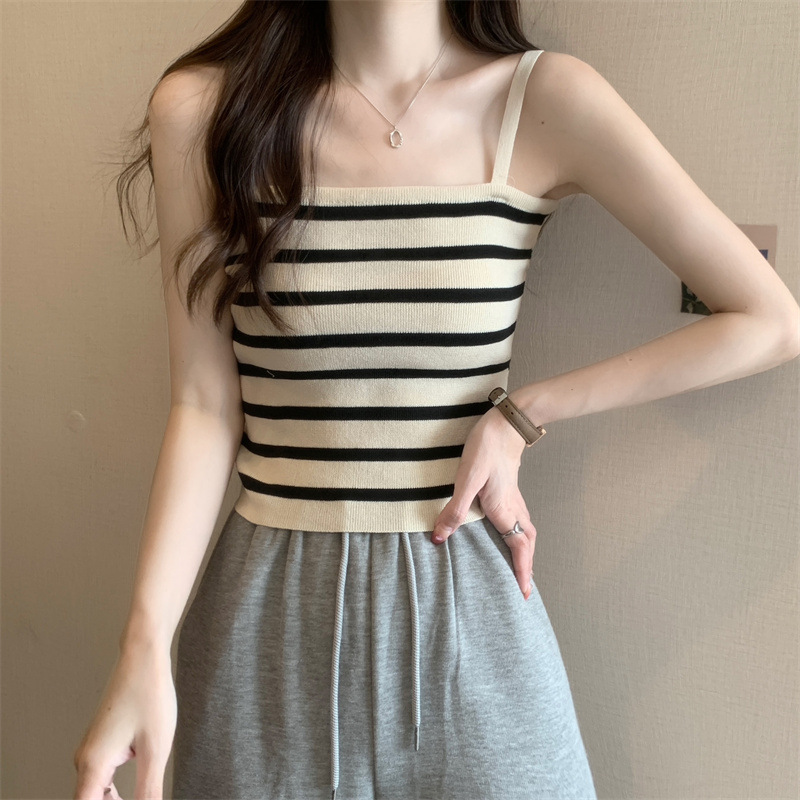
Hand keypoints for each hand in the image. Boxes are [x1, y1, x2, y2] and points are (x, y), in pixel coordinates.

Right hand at [73, 639, 175, 799]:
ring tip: (144, 796)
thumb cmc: (149, 693)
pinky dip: (115, 790)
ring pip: (96, 791)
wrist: (143, 656)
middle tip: (145, 797)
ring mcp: (92, 749)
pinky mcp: (102, 741)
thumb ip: (149, 791)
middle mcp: (86, 758)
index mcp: (94, 764)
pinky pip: (102, 777)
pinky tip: (137, 791)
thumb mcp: (156, 748)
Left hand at [431, 404, 536, 599]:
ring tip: (520, 567)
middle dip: (527, 567)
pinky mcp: (510, 490)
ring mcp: (514, 498)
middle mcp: (513, 508)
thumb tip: (440, 537)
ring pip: (526, 532)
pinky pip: (520, 521)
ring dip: (525, 552)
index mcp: (504, 510)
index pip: (519, 549)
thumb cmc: (486, 448)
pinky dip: (519, 536)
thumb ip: (454, 509)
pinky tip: (508, 533)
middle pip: (526, 544)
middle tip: (524, 588)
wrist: (505, 423)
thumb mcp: (466, 479)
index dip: (522, 572)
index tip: (523, 593)